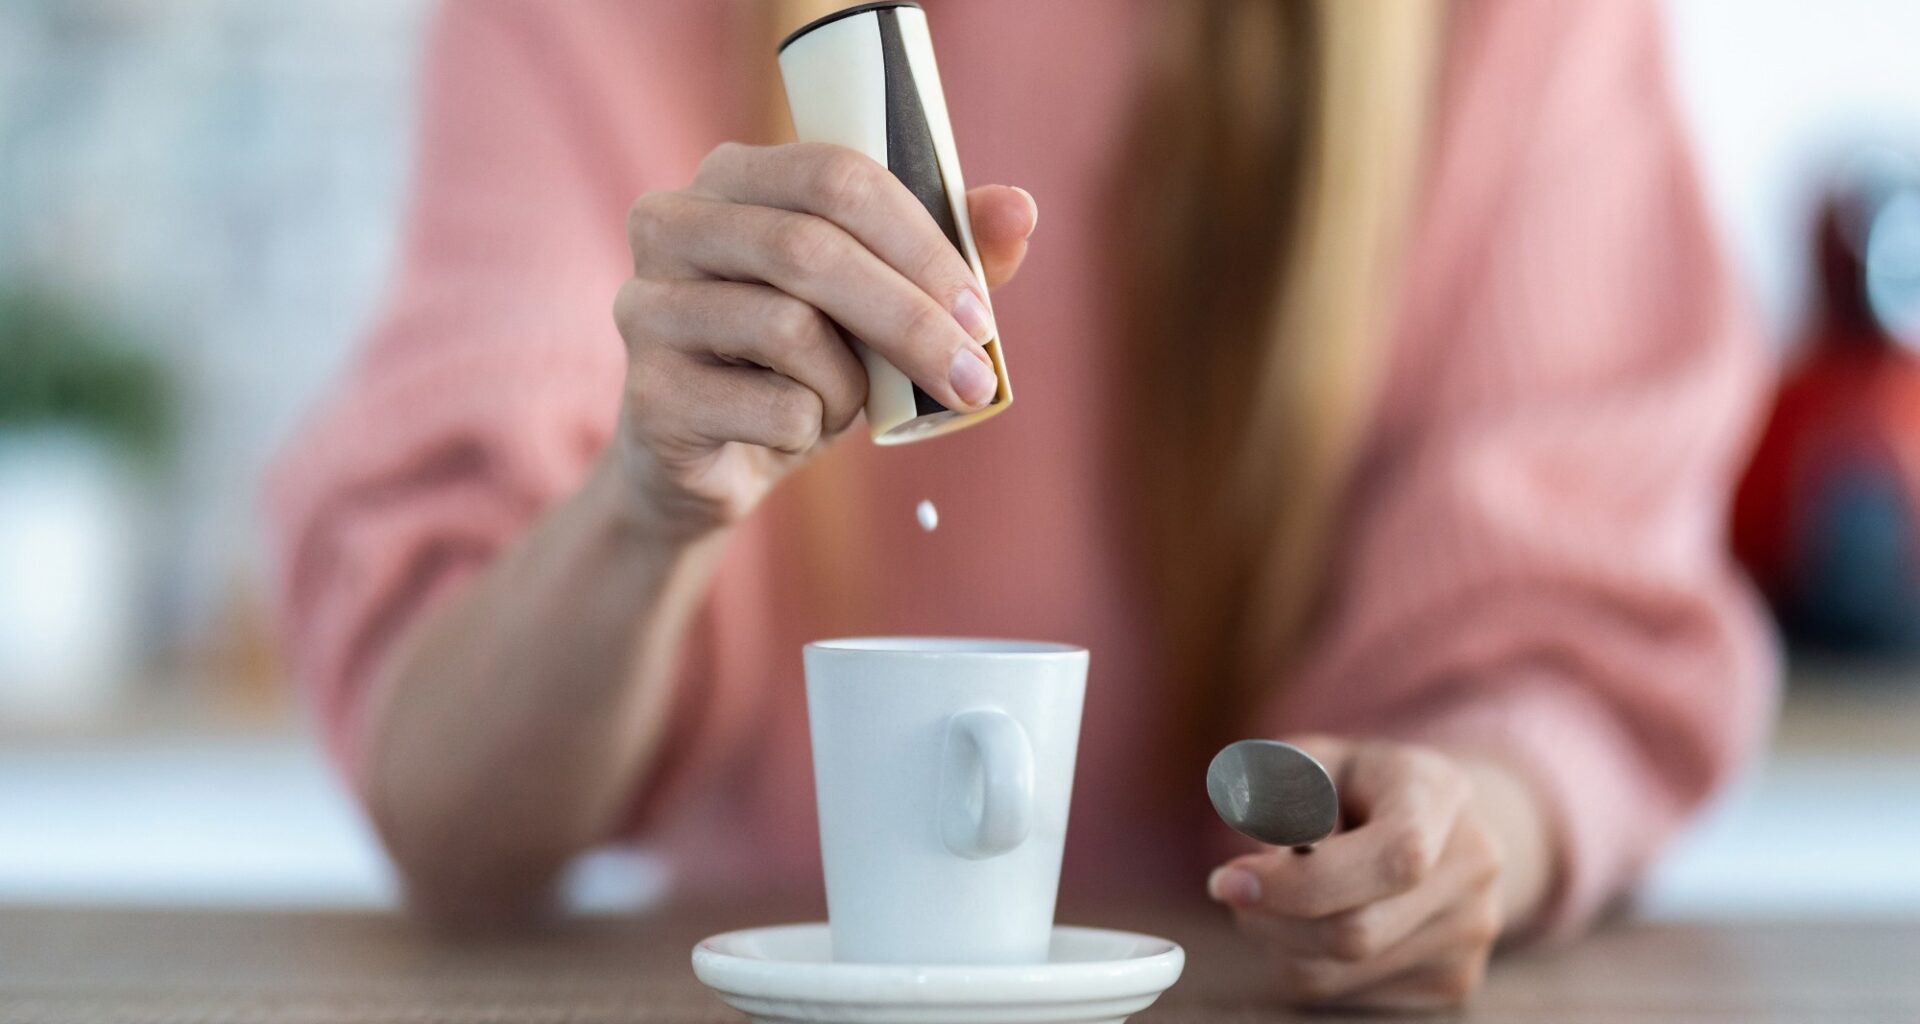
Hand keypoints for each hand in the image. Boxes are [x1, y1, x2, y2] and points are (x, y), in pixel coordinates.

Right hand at [613, 141, 1036, 535]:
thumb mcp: (874, 302)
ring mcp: (646, 307)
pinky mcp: (648, 394)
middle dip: (910, 318)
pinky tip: (789, 430)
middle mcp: (669, 224)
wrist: (711, 462)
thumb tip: (1020, 211)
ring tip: (845, 401)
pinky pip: (772, 408)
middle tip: (973, 376)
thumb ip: (944, 251)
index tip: (980, 310)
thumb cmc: (798, 362)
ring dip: (850, 383)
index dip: (919, 240)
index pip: (834, 176)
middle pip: (808, 250)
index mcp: (730, 176)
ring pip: (791, 330)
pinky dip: (812, 428)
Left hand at [1206, 736, 1544, 1010]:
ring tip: (1280, 896)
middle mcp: (1472, 865)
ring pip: (1337, 973)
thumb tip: (1255, 832)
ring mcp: (1471, 931)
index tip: (1231, 879)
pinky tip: (1319, 919)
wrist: (1436, 823)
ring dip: (1278, 941)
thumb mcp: (1307, 759)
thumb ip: (1273, 786)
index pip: (1395, 856)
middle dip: (1271, 918)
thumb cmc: (1356, 785)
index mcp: (1440, 793)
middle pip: (1358, 932)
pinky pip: (1344, 995)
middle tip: (1231, 888)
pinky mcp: (1454, 981)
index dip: (1304, 881)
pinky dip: (1305, 961)